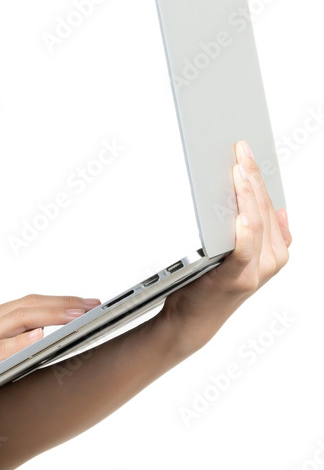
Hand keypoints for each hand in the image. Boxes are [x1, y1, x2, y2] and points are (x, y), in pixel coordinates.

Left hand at [155, 139, 291, 346]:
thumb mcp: (238, 255)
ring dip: (247, 193)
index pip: (268, 202)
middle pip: (263, 208)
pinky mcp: (236, 278)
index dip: (258, 175)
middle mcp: (271, 259)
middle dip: (252, 175)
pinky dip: (244, 230)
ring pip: (256, 222)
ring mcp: (256, 270)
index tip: (246, 150)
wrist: (193, 319)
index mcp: (274, 249)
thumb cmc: (209, 283)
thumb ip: (258, 234)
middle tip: (240, 150)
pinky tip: (240, 213)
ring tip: (239, 169)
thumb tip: (275, 209)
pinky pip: (244, 249)